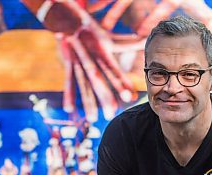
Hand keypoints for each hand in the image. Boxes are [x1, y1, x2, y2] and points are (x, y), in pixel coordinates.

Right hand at [21, 0, 136, 121]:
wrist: (68, 20)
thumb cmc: (92, 32)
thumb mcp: (109, 39)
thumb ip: (128, 42)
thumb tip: (144, 40)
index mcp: (103, 52)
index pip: (114, 70)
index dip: (122, 83)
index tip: (130, 98)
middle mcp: (90, 58)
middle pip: (98, 80)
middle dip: (104, 97)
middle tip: (111, 114)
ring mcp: (77, 62)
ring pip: (83, 85)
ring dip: (87, 102)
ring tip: (92, 119)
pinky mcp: (67, 64)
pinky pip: (68, 82)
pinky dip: (68, 96)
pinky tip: (68, 110)